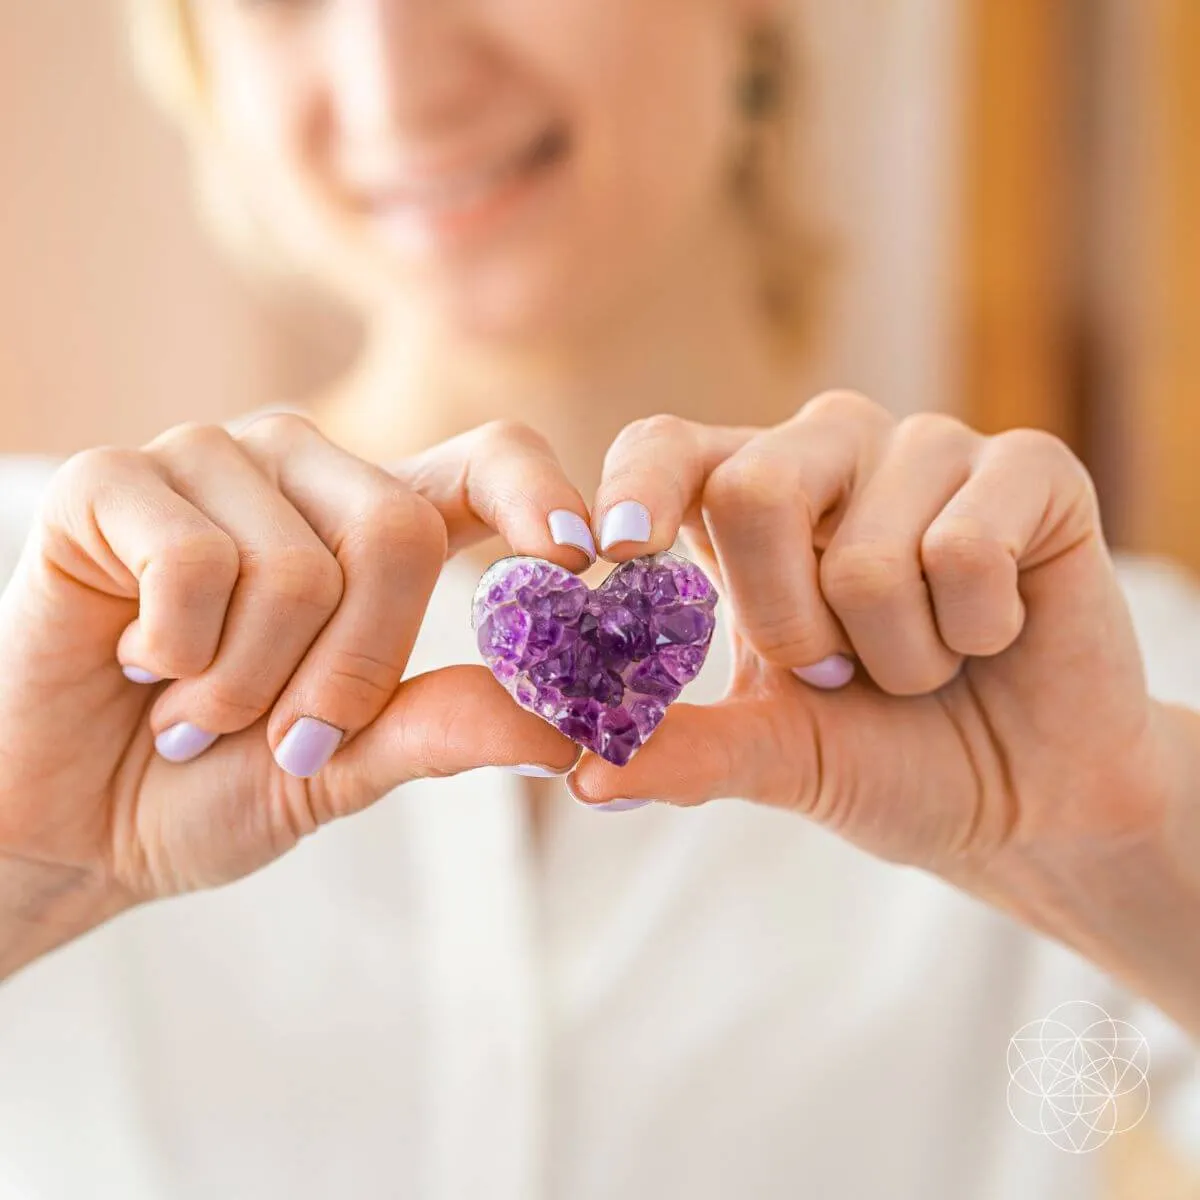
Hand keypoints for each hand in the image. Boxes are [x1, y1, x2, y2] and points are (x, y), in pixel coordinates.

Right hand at [0, 414, 587, 975]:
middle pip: (401, 533)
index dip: (543, 498)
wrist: (68, 819)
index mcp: (375, 520)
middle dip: (351, 673)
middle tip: (288, 734)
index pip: (488, 464)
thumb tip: (566, 732)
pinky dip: (175, 652)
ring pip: (299, 565)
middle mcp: (304, 469)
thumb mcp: (346, 766)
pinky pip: (195, 561)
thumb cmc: (213, 782)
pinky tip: (137, 660)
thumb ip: (444, 731)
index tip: (593, 555)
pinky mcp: (112, 479)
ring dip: (250, 684)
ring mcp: (209, 460)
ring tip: (194, 706)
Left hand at [569, 393, 1167, 887]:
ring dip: (897, 655)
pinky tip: (992, 634)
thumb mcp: (774, 754)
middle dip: (787, 625)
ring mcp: (927, 449)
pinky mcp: (1029, 468)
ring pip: (867, 553)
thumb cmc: (886, 755)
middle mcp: (827, 451)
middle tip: (836, 672)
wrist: (1025, 797)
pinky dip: (974, 630)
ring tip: (928, 661)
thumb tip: (586, 775)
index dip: (635, 488)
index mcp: (746, 499)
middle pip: (753, 490)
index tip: (612, 552)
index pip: (664, 447)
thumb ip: (685, 750)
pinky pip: (966, 549)